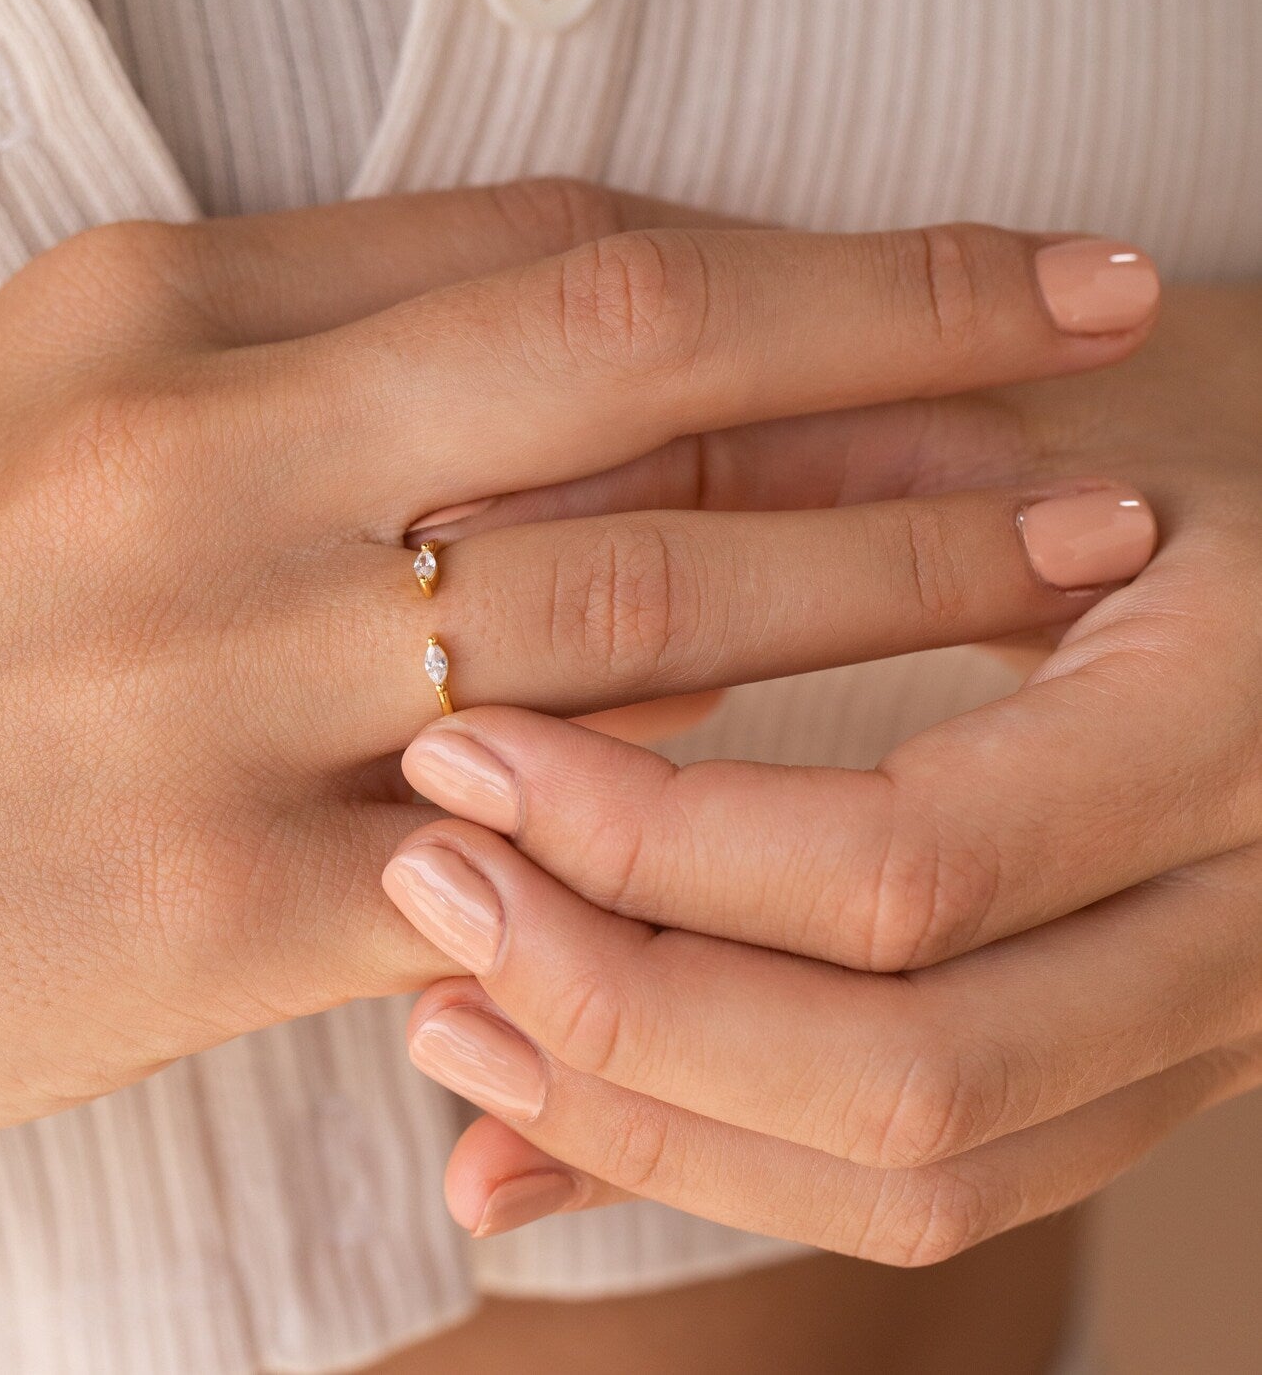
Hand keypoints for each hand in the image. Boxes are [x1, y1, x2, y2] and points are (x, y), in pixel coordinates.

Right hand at [0, 181, 1154, 1200]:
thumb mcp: (40, 407)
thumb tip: (557, 342)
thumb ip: (300, 351)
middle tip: (1099, 354)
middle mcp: (203, 471)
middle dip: (906, 352)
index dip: (779, 262)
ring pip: (638, 606)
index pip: (540, 246)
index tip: (944, 284)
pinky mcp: (227, 913)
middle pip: (636, 371)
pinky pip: (542, 851)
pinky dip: (702, 815)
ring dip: (875, 574)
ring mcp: (224, 694)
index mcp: (150, 313)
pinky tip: (838, 801)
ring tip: (1052, 562)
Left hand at [386, 277, 1261, 1262]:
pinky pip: (941, 1183)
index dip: (649, 839)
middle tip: (430, 890)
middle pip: (907, 1070)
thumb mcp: (982, 427)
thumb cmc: (1143, 444)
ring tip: (452, 1013)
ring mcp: (1214, 1027)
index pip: (905, 863)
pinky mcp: (1146, 1074)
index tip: (463, 758)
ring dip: (651, 1120)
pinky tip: (559, 1091)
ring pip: (922, 1172)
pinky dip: (729, 1159)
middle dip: (622, 1006)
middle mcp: (1253, 917)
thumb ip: (767, 474)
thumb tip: (488, 536)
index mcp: (1225, 717)